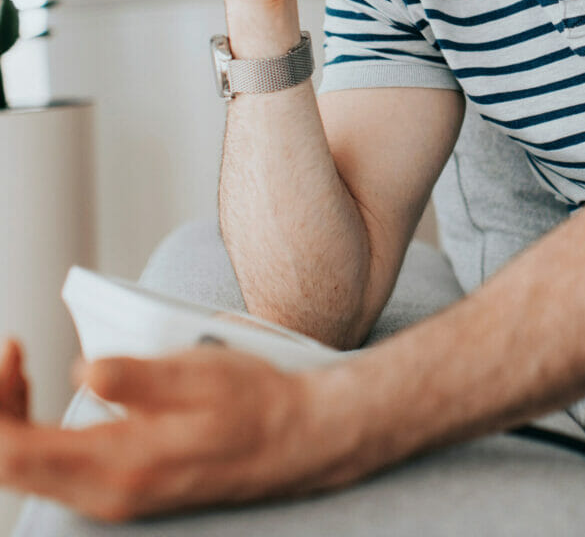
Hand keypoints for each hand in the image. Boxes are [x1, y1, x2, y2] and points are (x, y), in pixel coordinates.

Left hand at [0, 344, 342, 522]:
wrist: (297, 439)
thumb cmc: (256, 402)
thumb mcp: (204, 376)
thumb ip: (141, 378)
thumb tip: (82, 371)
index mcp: (121, 463)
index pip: (12, 452)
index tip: (12, 348)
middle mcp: (106, 493)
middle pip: (7, 466)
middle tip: (10, 352)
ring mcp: (112, 495)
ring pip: (25, 470)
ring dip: (9, 418)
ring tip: (19, 367)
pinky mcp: (121, 486)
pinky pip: (51, 468)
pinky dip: (32, 430)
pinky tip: (44, 396)